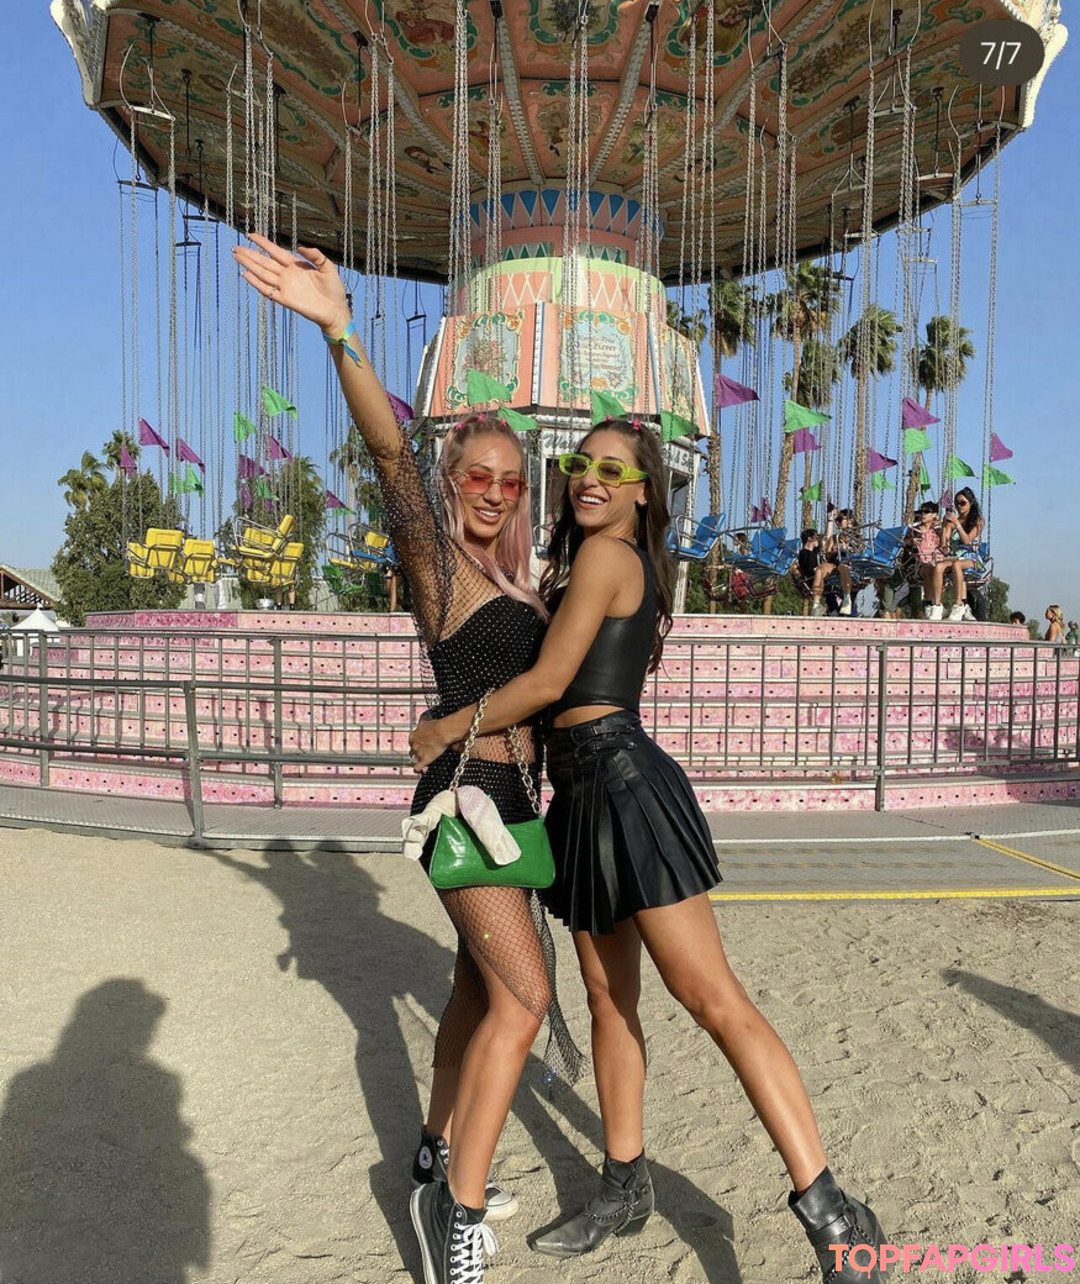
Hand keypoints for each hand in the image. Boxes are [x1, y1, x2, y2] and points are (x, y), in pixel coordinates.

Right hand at [233, 233, 350, 333]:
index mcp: (296, 265)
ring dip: (249, 265)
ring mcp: (285, 287)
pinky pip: (267, 290)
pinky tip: (246, 275)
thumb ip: (314, 255)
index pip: (275, 251)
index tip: (251, 235)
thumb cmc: (334, 289)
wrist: (335, 310)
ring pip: (262, 273)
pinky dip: (256, 283)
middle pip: (264, 262)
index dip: (263, 243)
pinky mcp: (285, 299)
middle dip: (250, 254)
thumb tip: (299, 246)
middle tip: (236, 246)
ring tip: (237, 256)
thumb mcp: (327, 267)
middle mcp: (287, 275)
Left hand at [409, 714, 454, 773]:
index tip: (420, 744)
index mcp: (413, 736)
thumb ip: (422, 723)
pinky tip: (422, 770)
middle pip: (412, 752)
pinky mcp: (424, 760)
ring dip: (418, 761)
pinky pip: (417, 768)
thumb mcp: (426, 721)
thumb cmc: (436, 726)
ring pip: (414, 760)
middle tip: (423, 753)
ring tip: (423, 764)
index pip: (411, 742)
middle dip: (417, 753)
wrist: (442, 731)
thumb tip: (423, 721)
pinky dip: (419, 769)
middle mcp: (414, 745)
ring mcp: (418, 753)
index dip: (416, 744)